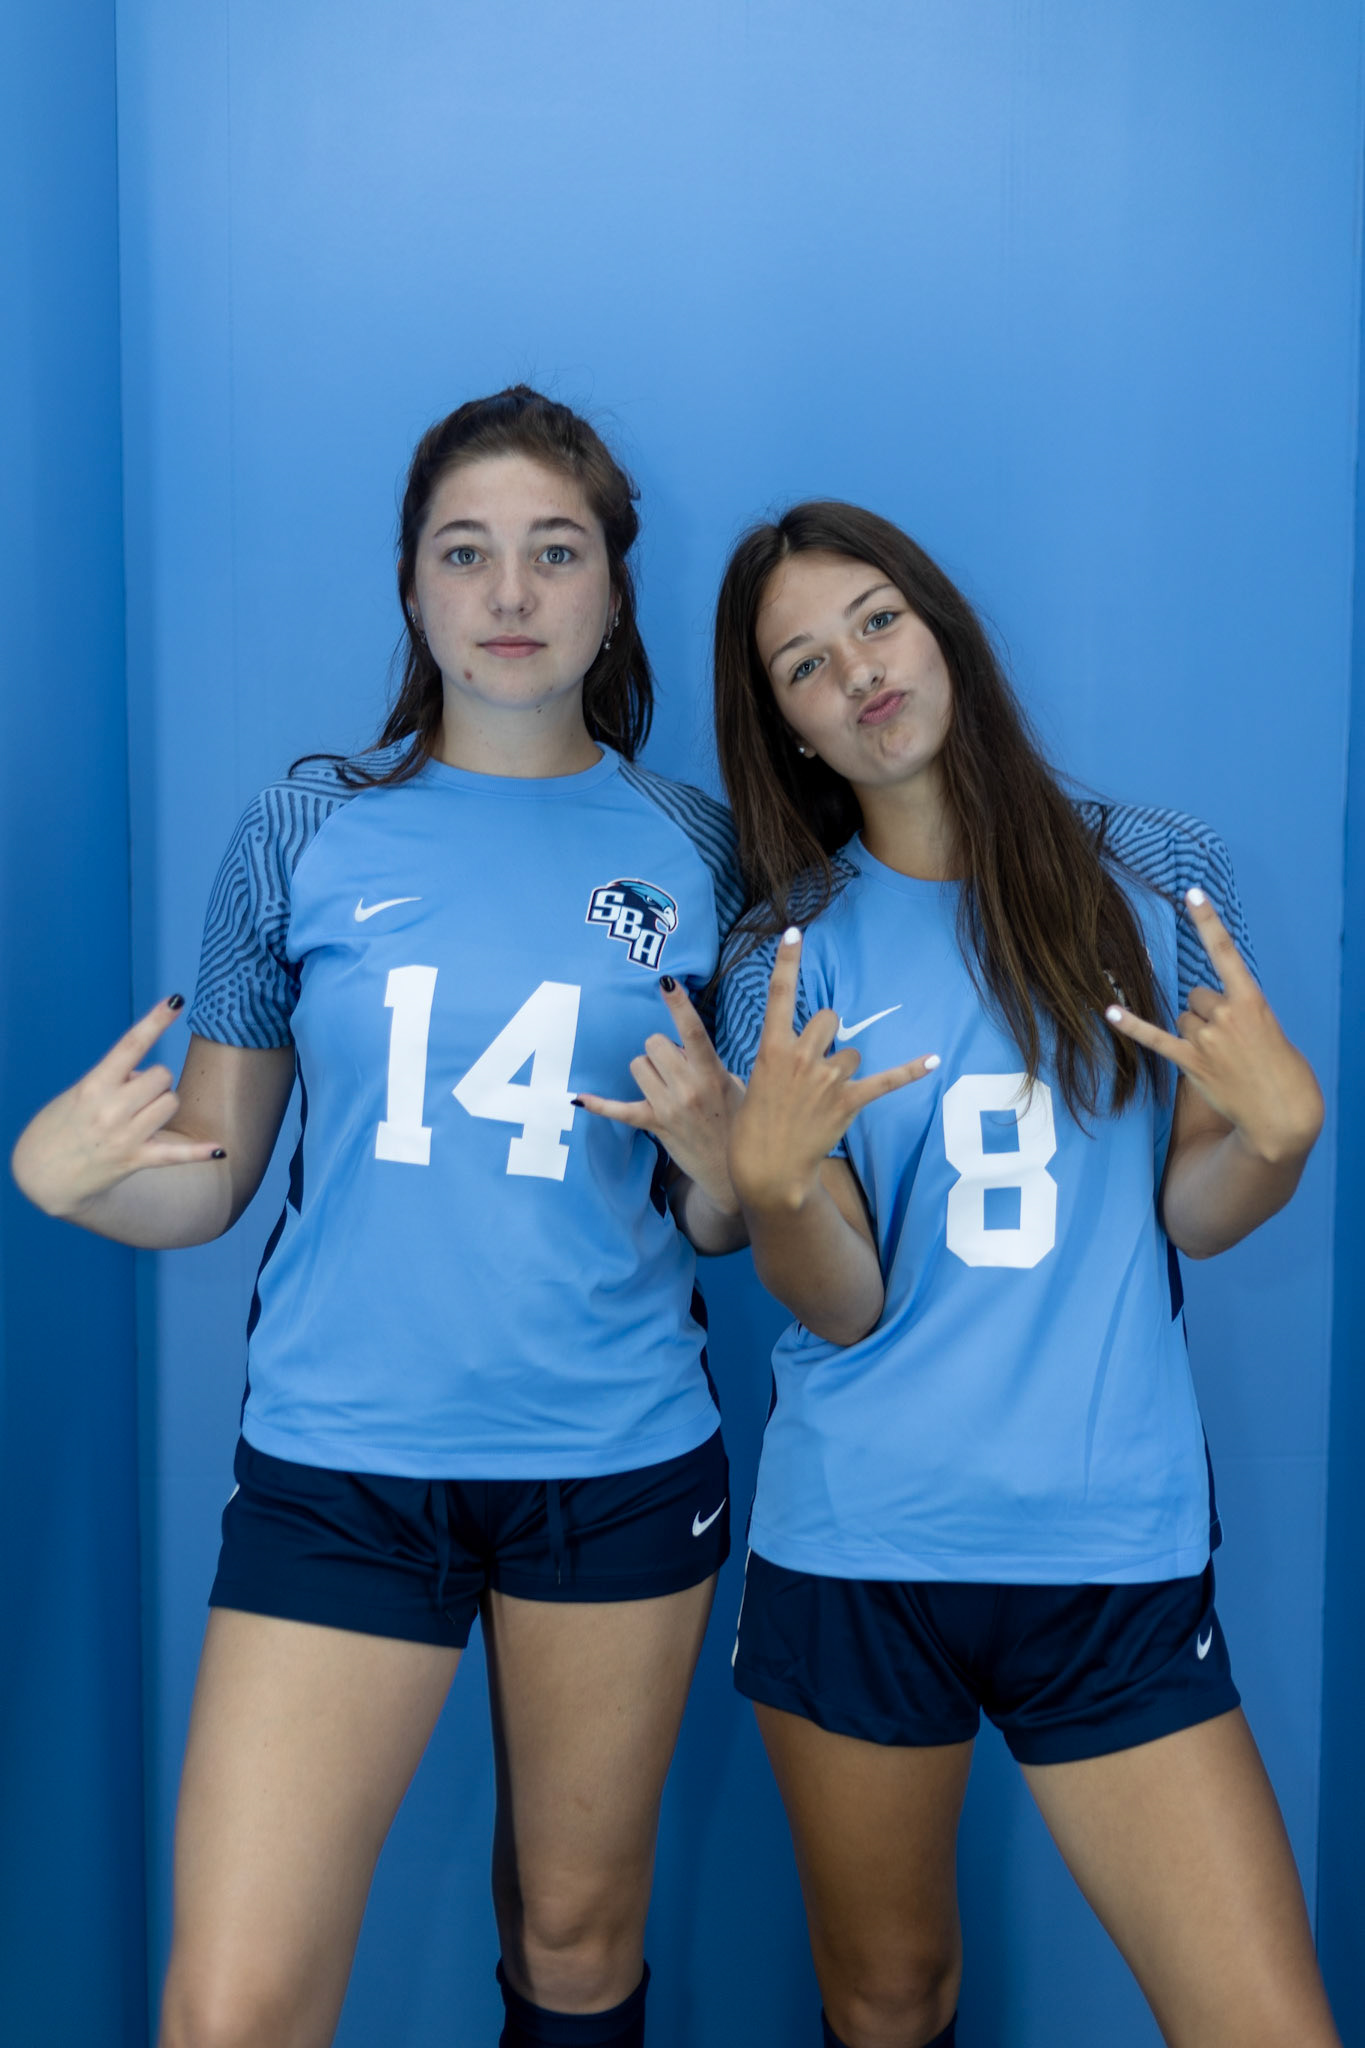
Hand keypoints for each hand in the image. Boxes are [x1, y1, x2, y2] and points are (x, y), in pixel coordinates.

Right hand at [11, 996, 226, 1219]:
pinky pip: (176, 1154)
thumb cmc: (64, 1124)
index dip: (155, 1020)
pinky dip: (199, 1153)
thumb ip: (114, 1079)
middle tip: (132, 1097)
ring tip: (139, 1119)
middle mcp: (111, 1109)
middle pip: (162, 1076)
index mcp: (93, 1085)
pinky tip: (220, 1151)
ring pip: (171, 1103)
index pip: (130, 1044)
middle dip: (154, 1081)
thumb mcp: (79, 1092)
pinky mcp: (136, 1160)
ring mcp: (125, 1136)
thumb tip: (149, 1077)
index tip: (176, 1000)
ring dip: (162, 1106)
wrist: (43, 1173)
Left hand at [574, 977, 744, 1214]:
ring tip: (667, 1084)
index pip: (694, 1032)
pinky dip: (599, 1103)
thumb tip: (684, 1045)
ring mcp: (669, 1108)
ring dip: (649, 1068)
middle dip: (663, 1048)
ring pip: (638, 1064)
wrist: (732, 1171)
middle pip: (655, 1043)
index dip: (679, 1005)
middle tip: (679, 1066)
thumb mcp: (736, 1085)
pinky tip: (578, 1097)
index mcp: (713, 1074)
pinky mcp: (654, 1124)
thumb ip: (710, 1062)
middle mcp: (689, 1088)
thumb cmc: (737, 1120)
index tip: (666, 981)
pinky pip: (618, 1109)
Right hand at [728, 928, 938, 1213]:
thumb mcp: (752, 1084)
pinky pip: (886, 1079)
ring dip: (844, 1069)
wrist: (767, 1170)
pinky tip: (932, 1060)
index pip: (778, 994)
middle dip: (826, 1034)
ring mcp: (826, 1079)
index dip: (787, 961)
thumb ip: (775, 1060)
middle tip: (815, 1063)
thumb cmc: (753, 1130)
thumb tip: (789, 1053)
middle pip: (828, 1018)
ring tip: (826, 1098)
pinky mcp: (848, 1101)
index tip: (795, 932)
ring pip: (851, 1052)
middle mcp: (800, 1056)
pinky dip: (910, 1071)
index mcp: (770, 1048)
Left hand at [1104, 889, 1322, 1165]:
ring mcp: (1206, 1039)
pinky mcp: (1191, 1063)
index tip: (1191, 892)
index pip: (1225, 952)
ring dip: (1194, 1034)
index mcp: (1252, 1000)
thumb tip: (1209, 1013)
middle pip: (1196, 995)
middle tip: (1230, 1040)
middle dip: (1207, 1013)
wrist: (1283, 1114)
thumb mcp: (1271, 1029)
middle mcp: (1226, 1014)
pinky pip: (1155, 1038)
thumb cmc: (1283, 1071)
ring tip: (1220, 1058)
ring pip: (1183, 1019)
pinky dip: (1132, 1026)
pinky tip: (1110, 1012)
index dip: (1207, 921)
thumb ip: (1241, 1012)